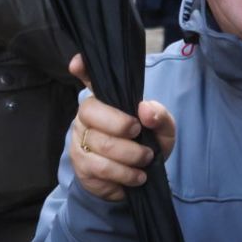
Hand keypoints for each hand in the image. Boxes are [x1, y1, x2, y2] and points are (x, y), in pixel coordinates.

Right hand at [67, 53, 176, 201]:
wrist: (140, 178)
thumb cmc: (148, 143)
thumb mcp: (163, 129)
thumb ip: (160, 116)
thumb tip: (145, 110)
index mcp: (106, 100)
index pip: (90, 79)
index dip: (82, 69)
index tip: (77, 63)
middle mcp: (86, 117)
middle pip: (93, 115)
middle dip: (123, 129)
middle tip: (142, 139)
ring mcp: (79, 141)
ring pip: (100, 147)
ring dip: (130, 158)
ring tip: (145, 161)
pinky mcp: (80, 167)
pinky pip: (100, 171)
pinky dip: (124, 176)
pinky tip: (135, 177)